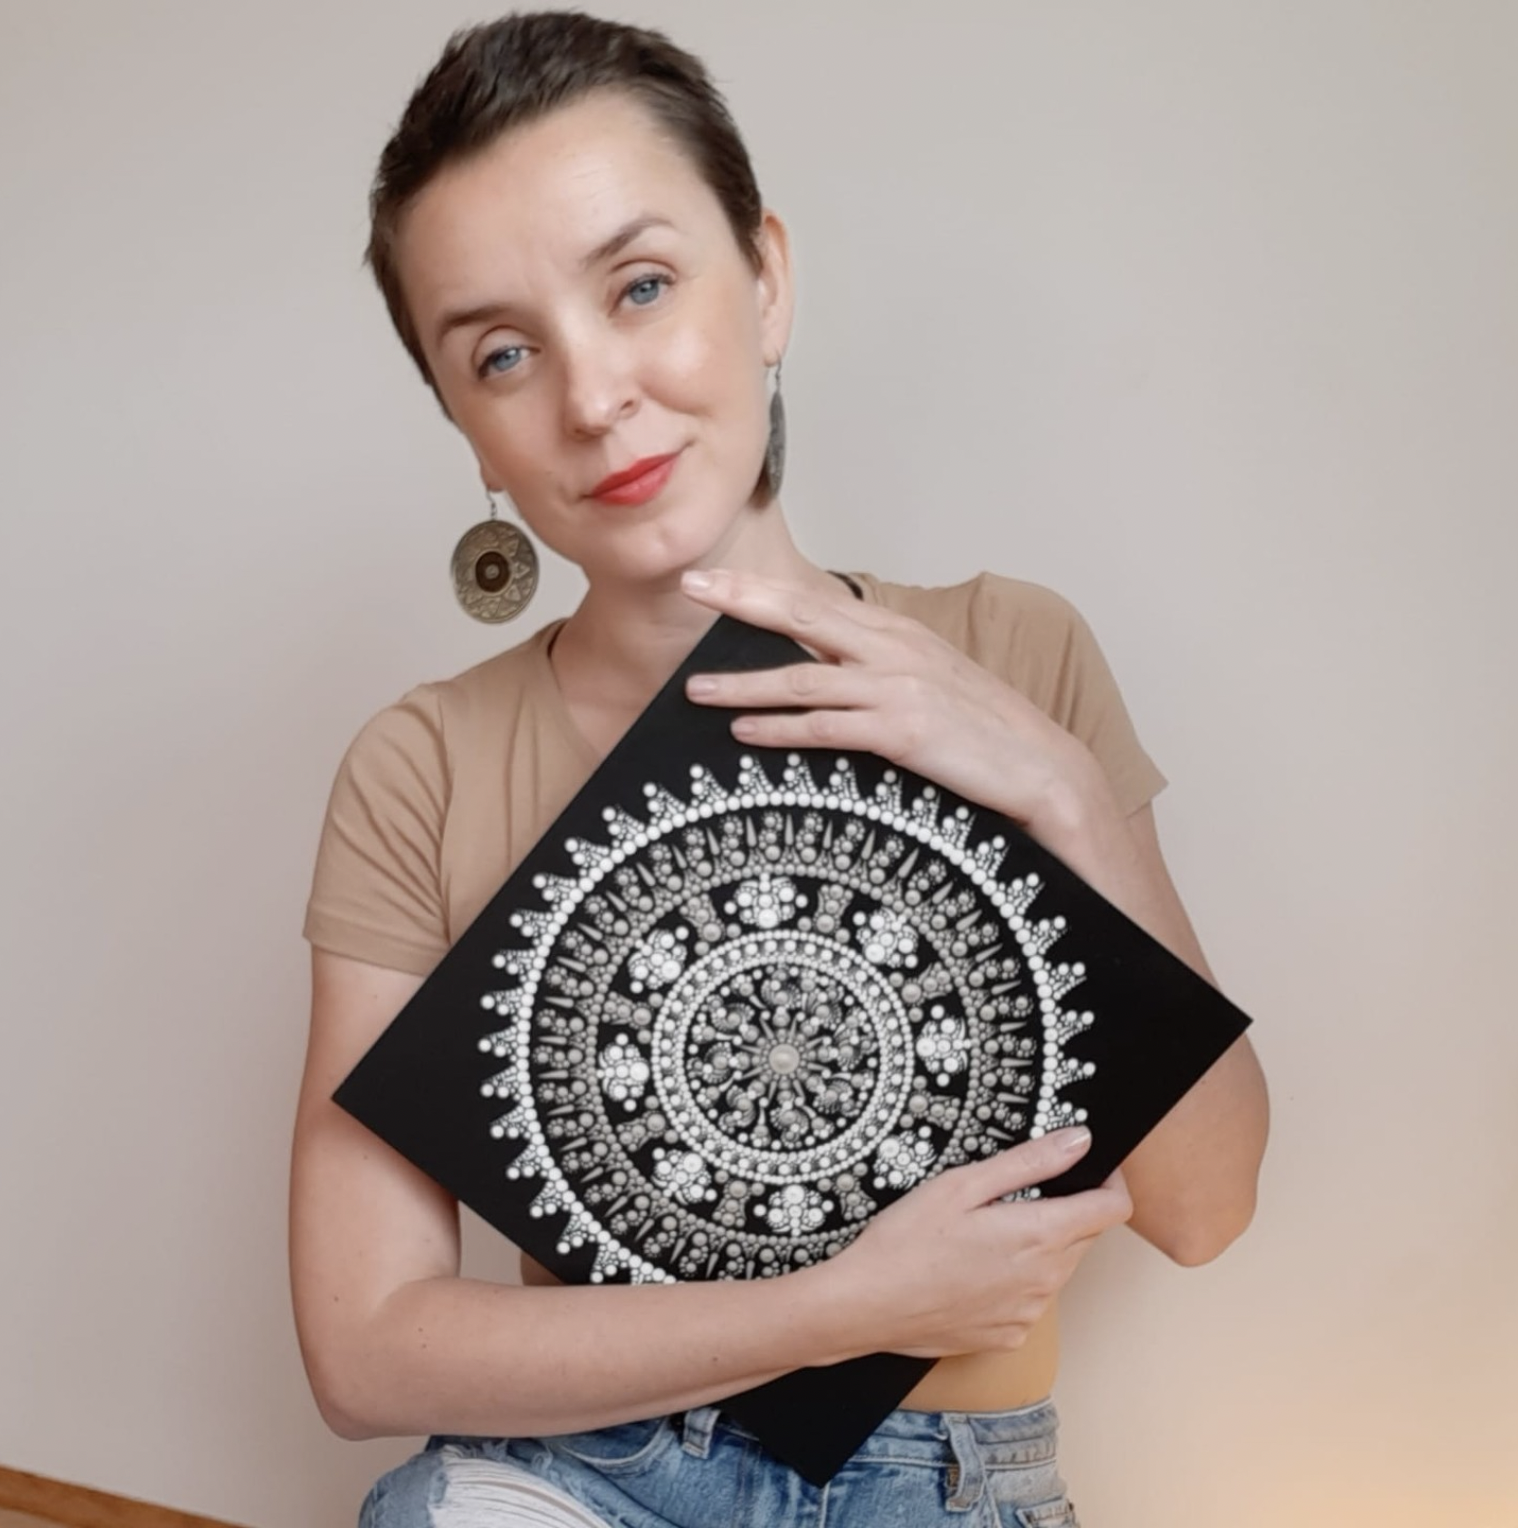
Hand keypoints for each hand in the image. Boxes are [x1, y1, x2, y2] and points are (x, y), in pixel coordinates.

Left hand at [680, 568, 1114, 835]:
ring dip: (744, 685)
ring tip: (696, 689)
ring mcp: (898, 689)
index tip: (712, 580)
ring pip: (802, 680)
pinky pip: (826, 729)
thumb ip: (878, 671)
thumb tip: (820, 674)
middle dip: (741, 602)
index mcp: (898, 633)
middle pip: (802, 618)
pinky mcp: (902, 732)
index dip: (759, 590)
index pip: (815, 604)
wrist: (1042, 768)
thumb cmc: (984, 732)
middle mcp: (895, 650)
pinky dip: (780, 730)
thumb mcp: (930, 684)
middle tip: (691, 589)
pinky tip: (744, 732)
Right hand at [823, 1128, 1131, 1358]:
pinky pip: (1032, 1301)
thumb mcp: (962, 1184)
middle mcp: (1046, 1281)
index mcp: (1040, 1236)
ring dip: (1040, 1247)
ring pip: (1058, 1269)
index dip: (1109, 1182)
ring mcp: (1029, 1314)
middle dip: (1065, 1210)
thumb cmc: (906, 1239)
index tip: (1088, 1168)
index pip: (1113, 1209)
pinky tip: (973, 1271)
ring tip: (984, 1235)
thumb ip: (1029, 1163)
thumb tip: (1080, 1141)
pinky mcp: (1009, 1336)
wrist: (866, 1305)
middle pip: (1085, 1236)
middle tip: (1014, 1195)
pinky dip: (1017, 1281)